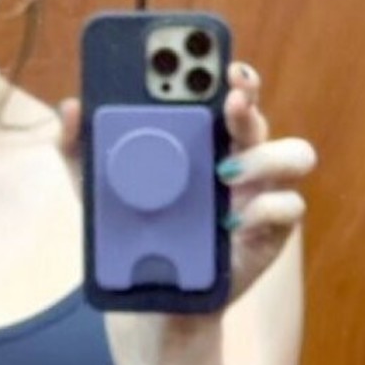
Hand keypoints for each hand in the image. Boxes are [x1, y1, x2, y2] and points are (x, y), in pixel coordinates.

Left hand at [55, 63, 316, 308]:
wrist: (152, 299)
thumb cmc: (133, 232)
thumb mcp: (96, 190)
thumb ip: (79, 148)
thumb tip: (69, 108)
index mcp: (203, 140)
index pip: (224, 95)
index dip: (233, 76)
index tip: (224, 65)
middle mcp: (239, 158)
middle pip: (258, 118)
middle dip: (248, 103)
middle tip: (230, 103)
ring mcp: (260, 193)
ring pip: (294, 154)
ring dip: (264, 156)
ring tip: (225, 172)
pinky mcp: (270, 232)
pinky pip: (287, 208)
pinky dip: (264, 209)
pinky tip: (233, 220)